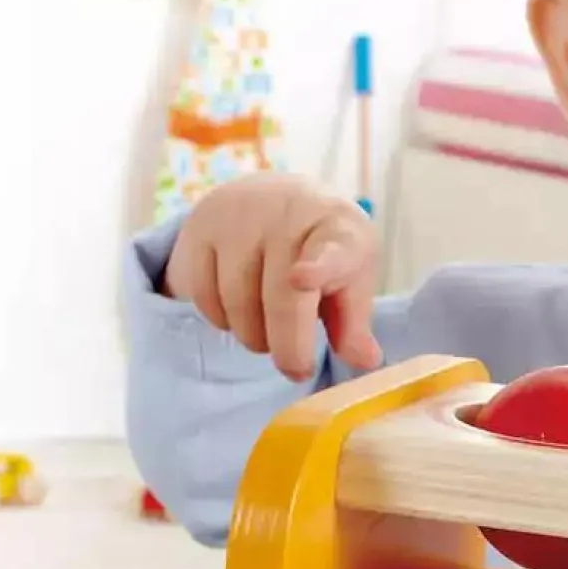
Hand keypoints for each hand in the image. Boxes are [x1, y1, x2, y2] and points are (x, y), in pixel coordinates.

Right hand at [162, 174, 381, 379]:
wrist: (274, 198)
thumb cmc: (322, 249)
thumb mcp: (349, 279)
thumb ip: (354, 323)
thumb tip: (365, 362)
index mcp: (339, 228)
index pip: (332, 250)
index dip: (319, 267)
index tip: (302, 279)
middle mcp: (289, 214)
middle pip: (282, 298)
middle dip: (289, 347)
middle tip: (296, 370)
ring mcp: (240, 217)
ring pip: (238, 302)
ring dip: (254, 336)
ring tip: (269, 332)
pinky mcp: (201, 227)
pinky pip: (204, 295)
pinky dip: (222, 319)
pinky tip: (239, 311)